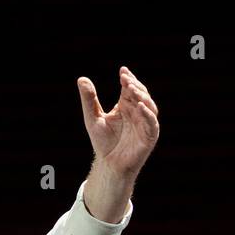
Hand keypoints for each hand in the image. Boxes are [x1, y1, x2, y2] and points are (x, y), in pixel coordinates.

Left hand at [77, 65, 159, 179]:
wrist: (108, 164)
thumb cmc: (103, 142)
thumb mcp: (92, 118)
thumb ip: (89, 100)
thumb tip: (81, 79)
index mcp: (126, 106)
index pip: (130, 88)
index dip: (128, 79)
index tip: (122, 71)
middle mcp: (138, 112)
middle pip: (141, 94)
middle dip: (134, 86)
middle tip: (125, 79)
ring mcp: (145, 123)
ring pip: (149, 106)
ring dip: (142, 96)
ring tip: (131, 89)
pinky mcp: (149, 136)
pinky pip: (152, 123)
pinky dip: (147, 114)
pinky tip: (139, 106)